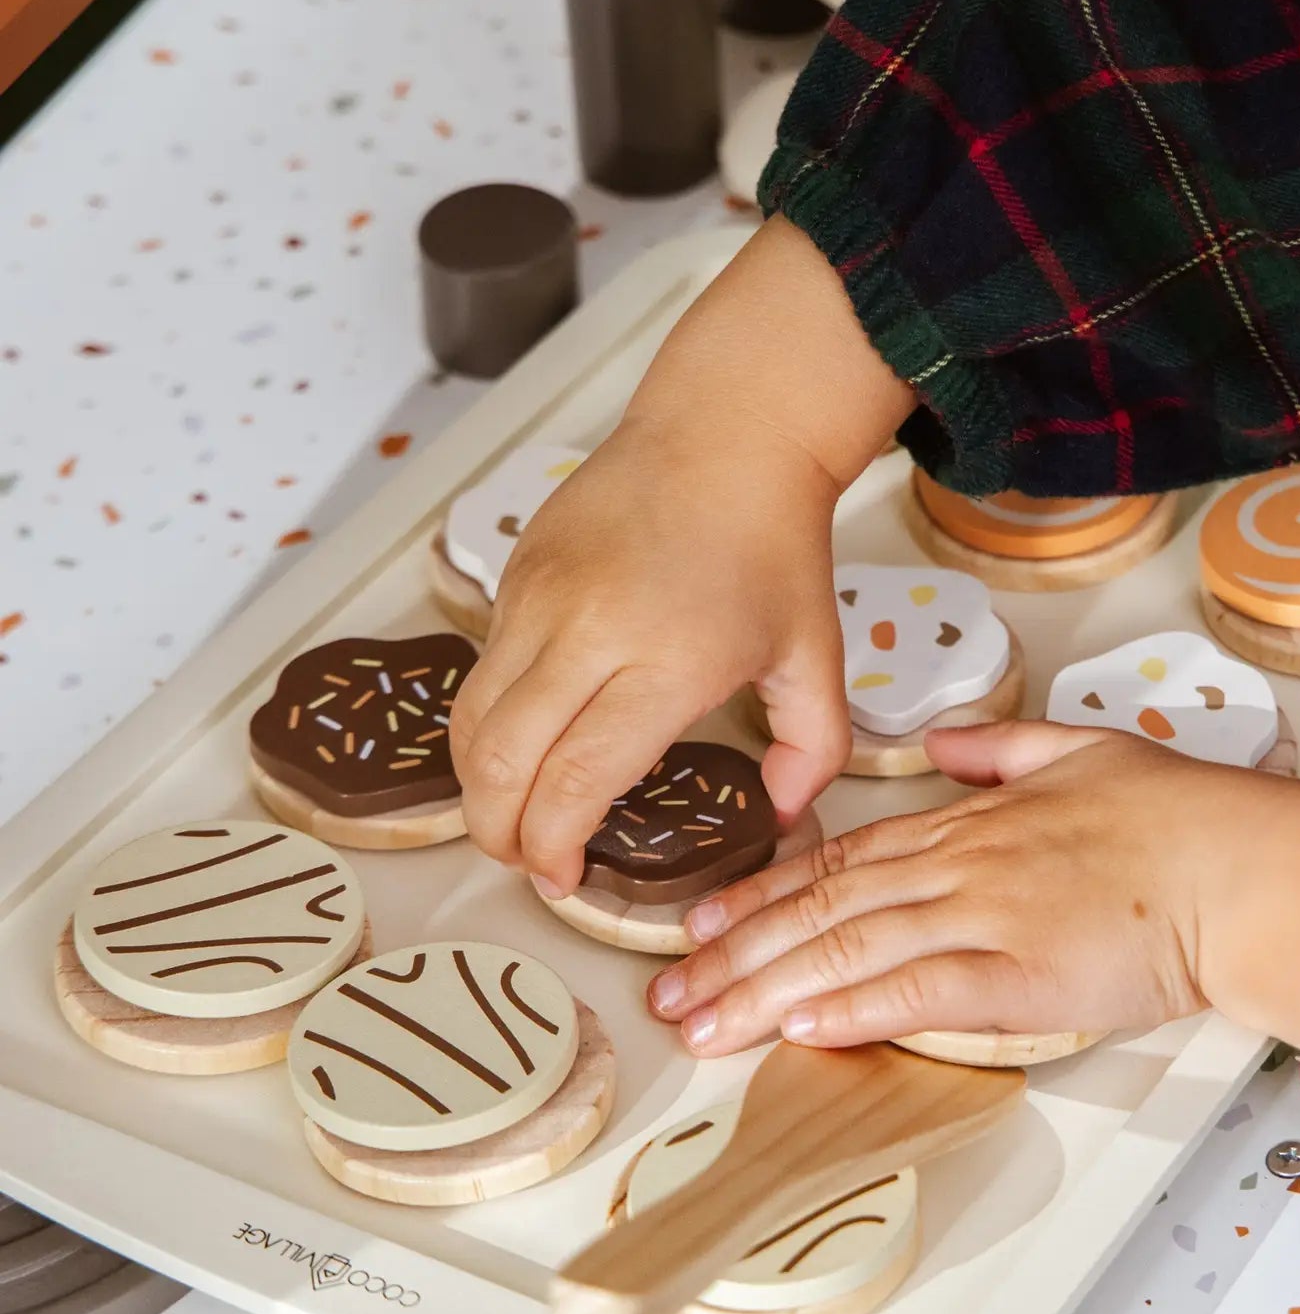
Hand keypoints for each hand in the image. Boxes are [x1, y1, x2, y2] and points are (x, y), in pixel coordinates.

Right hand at [448, 415, 851, 891]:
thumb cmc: (773, 546)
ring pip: (471, 718)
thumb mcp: (814, 655)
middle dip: (499, 833)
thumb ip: (811, 749)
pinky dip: (485, 723)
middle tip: (525, 860)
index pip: (576, 778)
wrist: (725, 434)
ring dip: (477, 784)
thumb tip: (782, 815)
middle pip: (500, 761)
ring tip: (510, 814)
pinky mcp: (513, 574)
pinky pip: (478, 669)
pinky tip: (521, 742)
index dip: (554, 845)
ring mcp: (538, 598)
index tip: (564, 878)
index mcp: (666, 659)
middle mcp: (586, 630)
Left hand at [647, 722, 1299, 1053]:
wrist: (1238, 864)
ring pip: (850, 953)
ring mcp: (982, 918)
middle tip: (671, 993)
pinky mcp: (1021, 975)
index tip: (703, 924)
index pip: (834, 864)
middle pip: (820, 912)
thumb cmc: (1170, 816)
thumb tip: (945, 748)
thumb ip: (999, 748)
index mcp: (960, 826)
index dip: (759, 896)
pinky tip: (802, 1029)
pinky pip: (922, 992)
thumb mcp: (1076, 749)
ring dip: (768, 992)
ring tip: (706, 1026)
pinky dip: (856, 1010)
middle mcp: (953, 869)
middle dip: (737, 956)